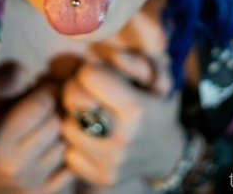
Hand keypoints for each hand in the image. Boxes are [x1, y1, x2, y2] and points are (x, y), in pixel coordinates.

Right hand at [0, 77, 74, 193]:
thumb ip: (10, 77)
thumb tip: (39, 76)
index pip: (42, 103)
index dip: (47, 89)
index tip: (42, 87)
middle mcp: (14, 167)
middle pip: (57, 122)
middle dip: (56, 109)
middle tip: (47, 105)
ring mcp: (30, 184)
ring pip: (66, 144)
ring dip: (61, 130)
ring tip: (47, 124)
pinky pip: (72, 166)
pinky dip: (65, 152)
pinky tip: (50, 145)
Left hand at [61, 56, 184, 186]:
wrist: (165, 152)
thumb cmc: (156, 106)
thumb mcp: (157, 78)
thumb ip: (138, 61)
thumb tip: (116, 56)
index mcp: (137, 109)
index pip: (90, 76)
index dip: (90, 71)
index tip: (97, 75)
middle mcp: (123, 138)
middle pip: (73, 100)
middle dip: (76, 90)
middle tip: (86, 92)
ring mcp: (112, 162)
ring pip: (67, 127)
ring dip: (74, 116)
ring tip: (89, 114)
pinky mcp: (102, 177)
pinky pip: (69, 154)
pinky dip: (75, 143)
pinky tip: (89, 136)